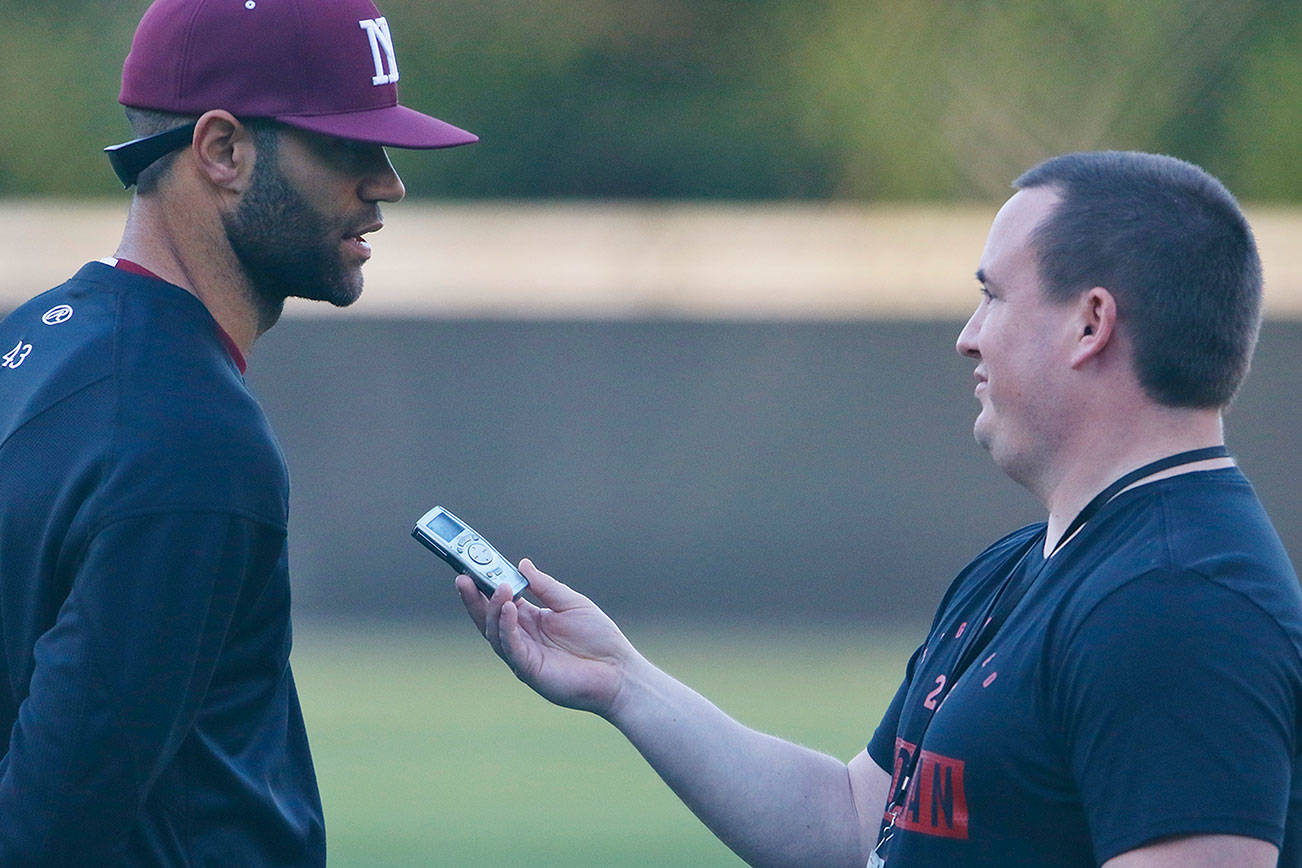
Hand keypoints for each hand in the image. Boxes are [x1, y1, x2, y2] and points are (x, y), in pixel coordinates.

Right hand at [457, 559, 640, 717]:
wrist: (619, 671)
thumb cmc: (599, 638)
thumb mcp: (572, 603)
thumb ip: (545, 586)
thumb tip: (522, 564)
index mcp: (531, 620)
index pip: (500, 602)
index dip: (484, 586)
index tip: (472, 566)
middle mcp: (522, 638)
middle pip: (489, 617)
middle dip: (474, 598)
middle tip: (464, 576)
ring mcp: (523, 655)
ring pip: (495, 632)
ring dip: (492, 609)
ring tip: (497, 588)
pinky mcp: (530, 670)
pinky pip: (511, 647)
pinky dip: (507, 627)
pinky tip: (509, 608)